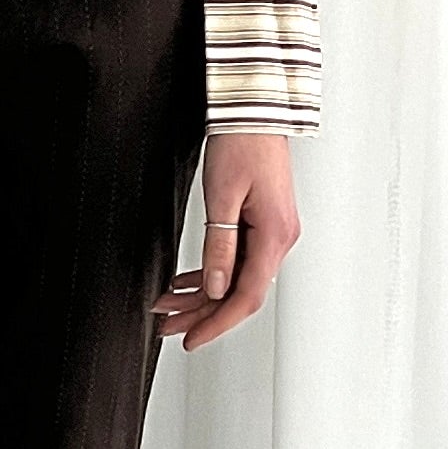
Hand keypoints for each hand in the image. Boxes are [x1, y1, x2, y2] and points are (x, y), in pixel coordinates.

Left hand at [153, 128, 299, 349]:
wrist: (253, 109)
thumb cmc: (241, 143)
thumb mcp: (222, 198)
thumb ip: (219, 246)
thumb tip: (215, 288)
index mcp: (274, 236)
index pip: (245, 297)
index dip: (216, 323)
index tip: (191, 339)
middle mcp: (279, 238)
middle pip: (239, 292)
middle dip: (202, 313)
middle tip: (169, 326)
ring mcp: (272, 231)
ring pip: (236, 277)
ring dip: (202, 294)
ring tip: (168, 304)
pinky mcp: (262, 222)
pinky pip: (237, 259)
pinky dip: (211, 273)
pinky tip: (187, 281)